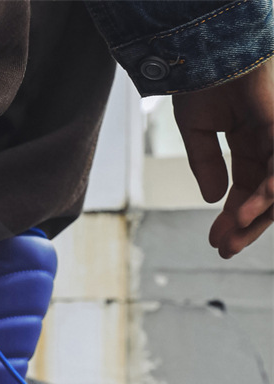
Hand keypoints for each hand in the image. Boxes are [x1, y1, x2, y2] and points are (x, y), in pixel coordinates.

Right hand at [173, 58, 273, 257]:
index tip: (215, 242)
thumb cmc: (200, 82)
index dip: (231, 216)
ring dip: (254, 219)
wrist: (204, 53)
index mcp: (249, 141)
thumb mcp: (197, 132)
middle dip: (245, 227)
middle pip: (264, 196)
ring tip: (231, 240)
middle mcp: (268, 142)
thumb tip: (212, 199)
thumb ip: (206, 164)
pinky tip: (246, 214)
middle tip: (224, 250)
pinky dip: (264, 195)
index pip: (245, 189)